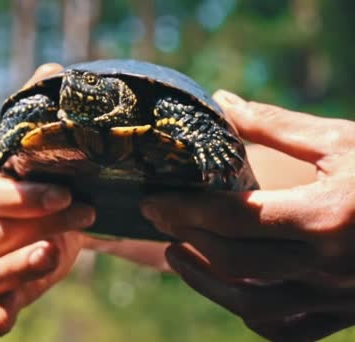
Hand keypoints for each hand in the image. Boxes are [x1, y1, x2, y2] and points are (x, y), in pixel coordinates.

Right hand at [0, 64, 94, 336]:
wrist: (59, 200)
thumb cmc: (43, 164)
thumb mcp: (42, 134)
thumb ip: (41, 105)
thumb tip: (53, 73)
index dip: (17, 197)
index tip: (62, 192)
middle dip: (29, 228)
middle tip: (80, 210)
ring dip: (19, 267)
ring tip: (55, 253)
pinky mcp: (1, 286)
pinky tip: (2, 324)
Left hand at [141, 90, 354, 340]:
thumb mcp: (341, 140)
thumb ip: (276, 127)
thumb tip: (221, 102)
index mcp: (324, 216)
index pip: (232, 218)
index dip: (183, 208)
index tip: (154, 199)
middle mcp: (326, 265)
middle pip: (233, 262)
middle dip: (184, 237)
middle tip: (159, 218)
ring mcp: (335, 298)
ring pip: (251, 305)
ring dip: (204, 282)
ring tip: (177, 254)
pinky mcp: (344, 315)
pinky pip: (286, 330)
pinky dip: (250, 314)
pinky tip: (231, 289)